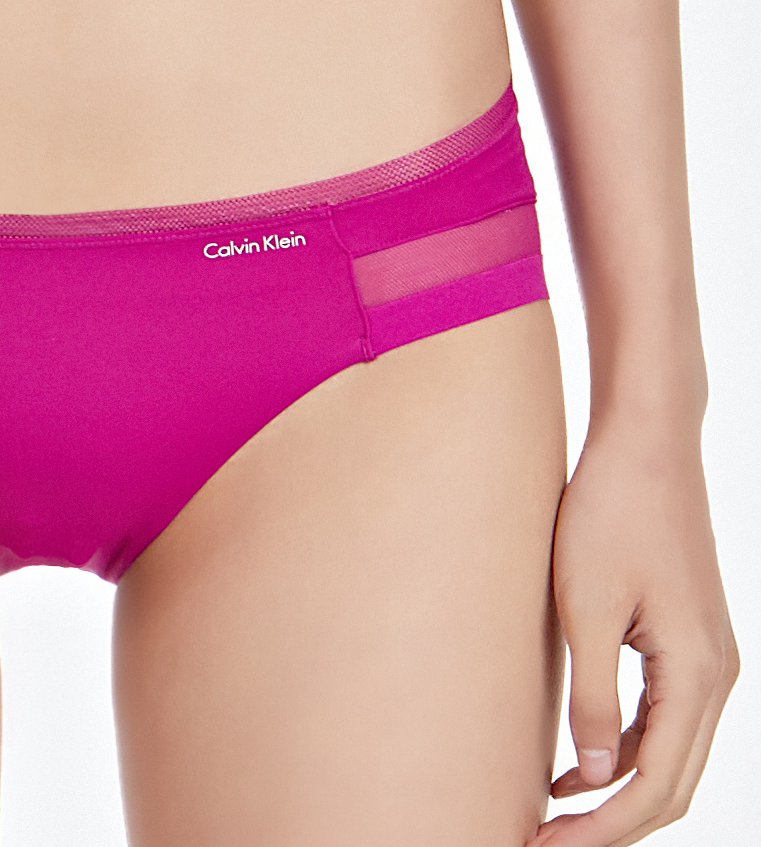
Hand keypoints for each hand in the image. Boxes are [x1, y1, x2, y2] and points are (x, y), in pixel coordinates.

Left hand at [524, 420, 740, 846]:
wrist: (644, 448)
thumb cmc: (610, 516)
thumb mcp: (588, 610)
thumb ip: (595, 698)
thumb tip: (595, 777)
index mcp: (698, 674)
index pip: (655, 786)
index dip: (600, 829)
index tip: (541, 846)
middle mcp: (716, 675)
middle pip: (670, 782)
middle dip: (609, 823)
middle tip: (539, 841)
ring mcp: (706, 657)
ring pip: (669, 754)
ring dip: (616, 792)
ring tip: (552, 813)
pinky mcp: (685, 639)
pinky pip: (663, 717)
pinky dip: (625, 751)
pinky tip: (576, 760)